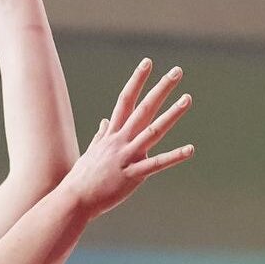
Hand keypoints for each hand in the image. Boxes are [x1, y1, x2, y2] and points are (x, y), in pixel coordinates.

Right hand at [59, 59, 191, 218]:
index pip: (126, 100)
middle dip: (160, 89)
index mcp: (112, 134)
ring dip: (171, 114)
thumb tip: (104, 121)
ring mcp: (126, 156)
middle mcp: (120, 140)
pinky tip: (190, 149)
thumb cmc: (82, 178)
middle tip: (177, 71)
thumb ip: (100, 135)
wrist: (74, 199)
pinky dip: (174, 156)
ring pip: (152, 131)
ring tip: (187, 99)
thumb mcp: (91, 152)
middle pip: (143, 108)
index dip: (137, 80)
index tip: (148, 63)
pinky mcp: (132, 175)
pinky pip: (156, 164)